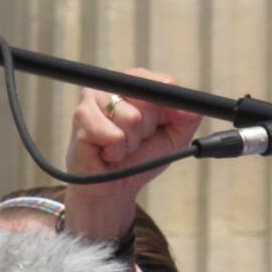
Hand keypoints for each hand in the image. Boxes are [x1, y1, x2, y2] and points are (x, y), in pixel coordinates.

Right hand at [64, 68, 201, 239]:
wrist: (113, 187)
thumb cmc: (141, 157)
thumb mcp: (174, 138)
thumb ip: (187, 119)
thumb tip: (189, 107)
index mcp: (137, 83)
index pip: (165, 84)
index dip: (168, 111)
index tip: (161, 126)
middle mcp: (114, 84)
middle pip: (149, 99)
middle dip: (149, 128)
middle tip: (136, 139)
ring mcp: (94, 97)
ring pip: (132, 118)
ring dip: (131, 143)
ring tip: (120, 147)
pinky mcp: (81, 116)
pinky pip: (114, 135)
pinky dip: (117, 151)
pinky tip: (107, 153)